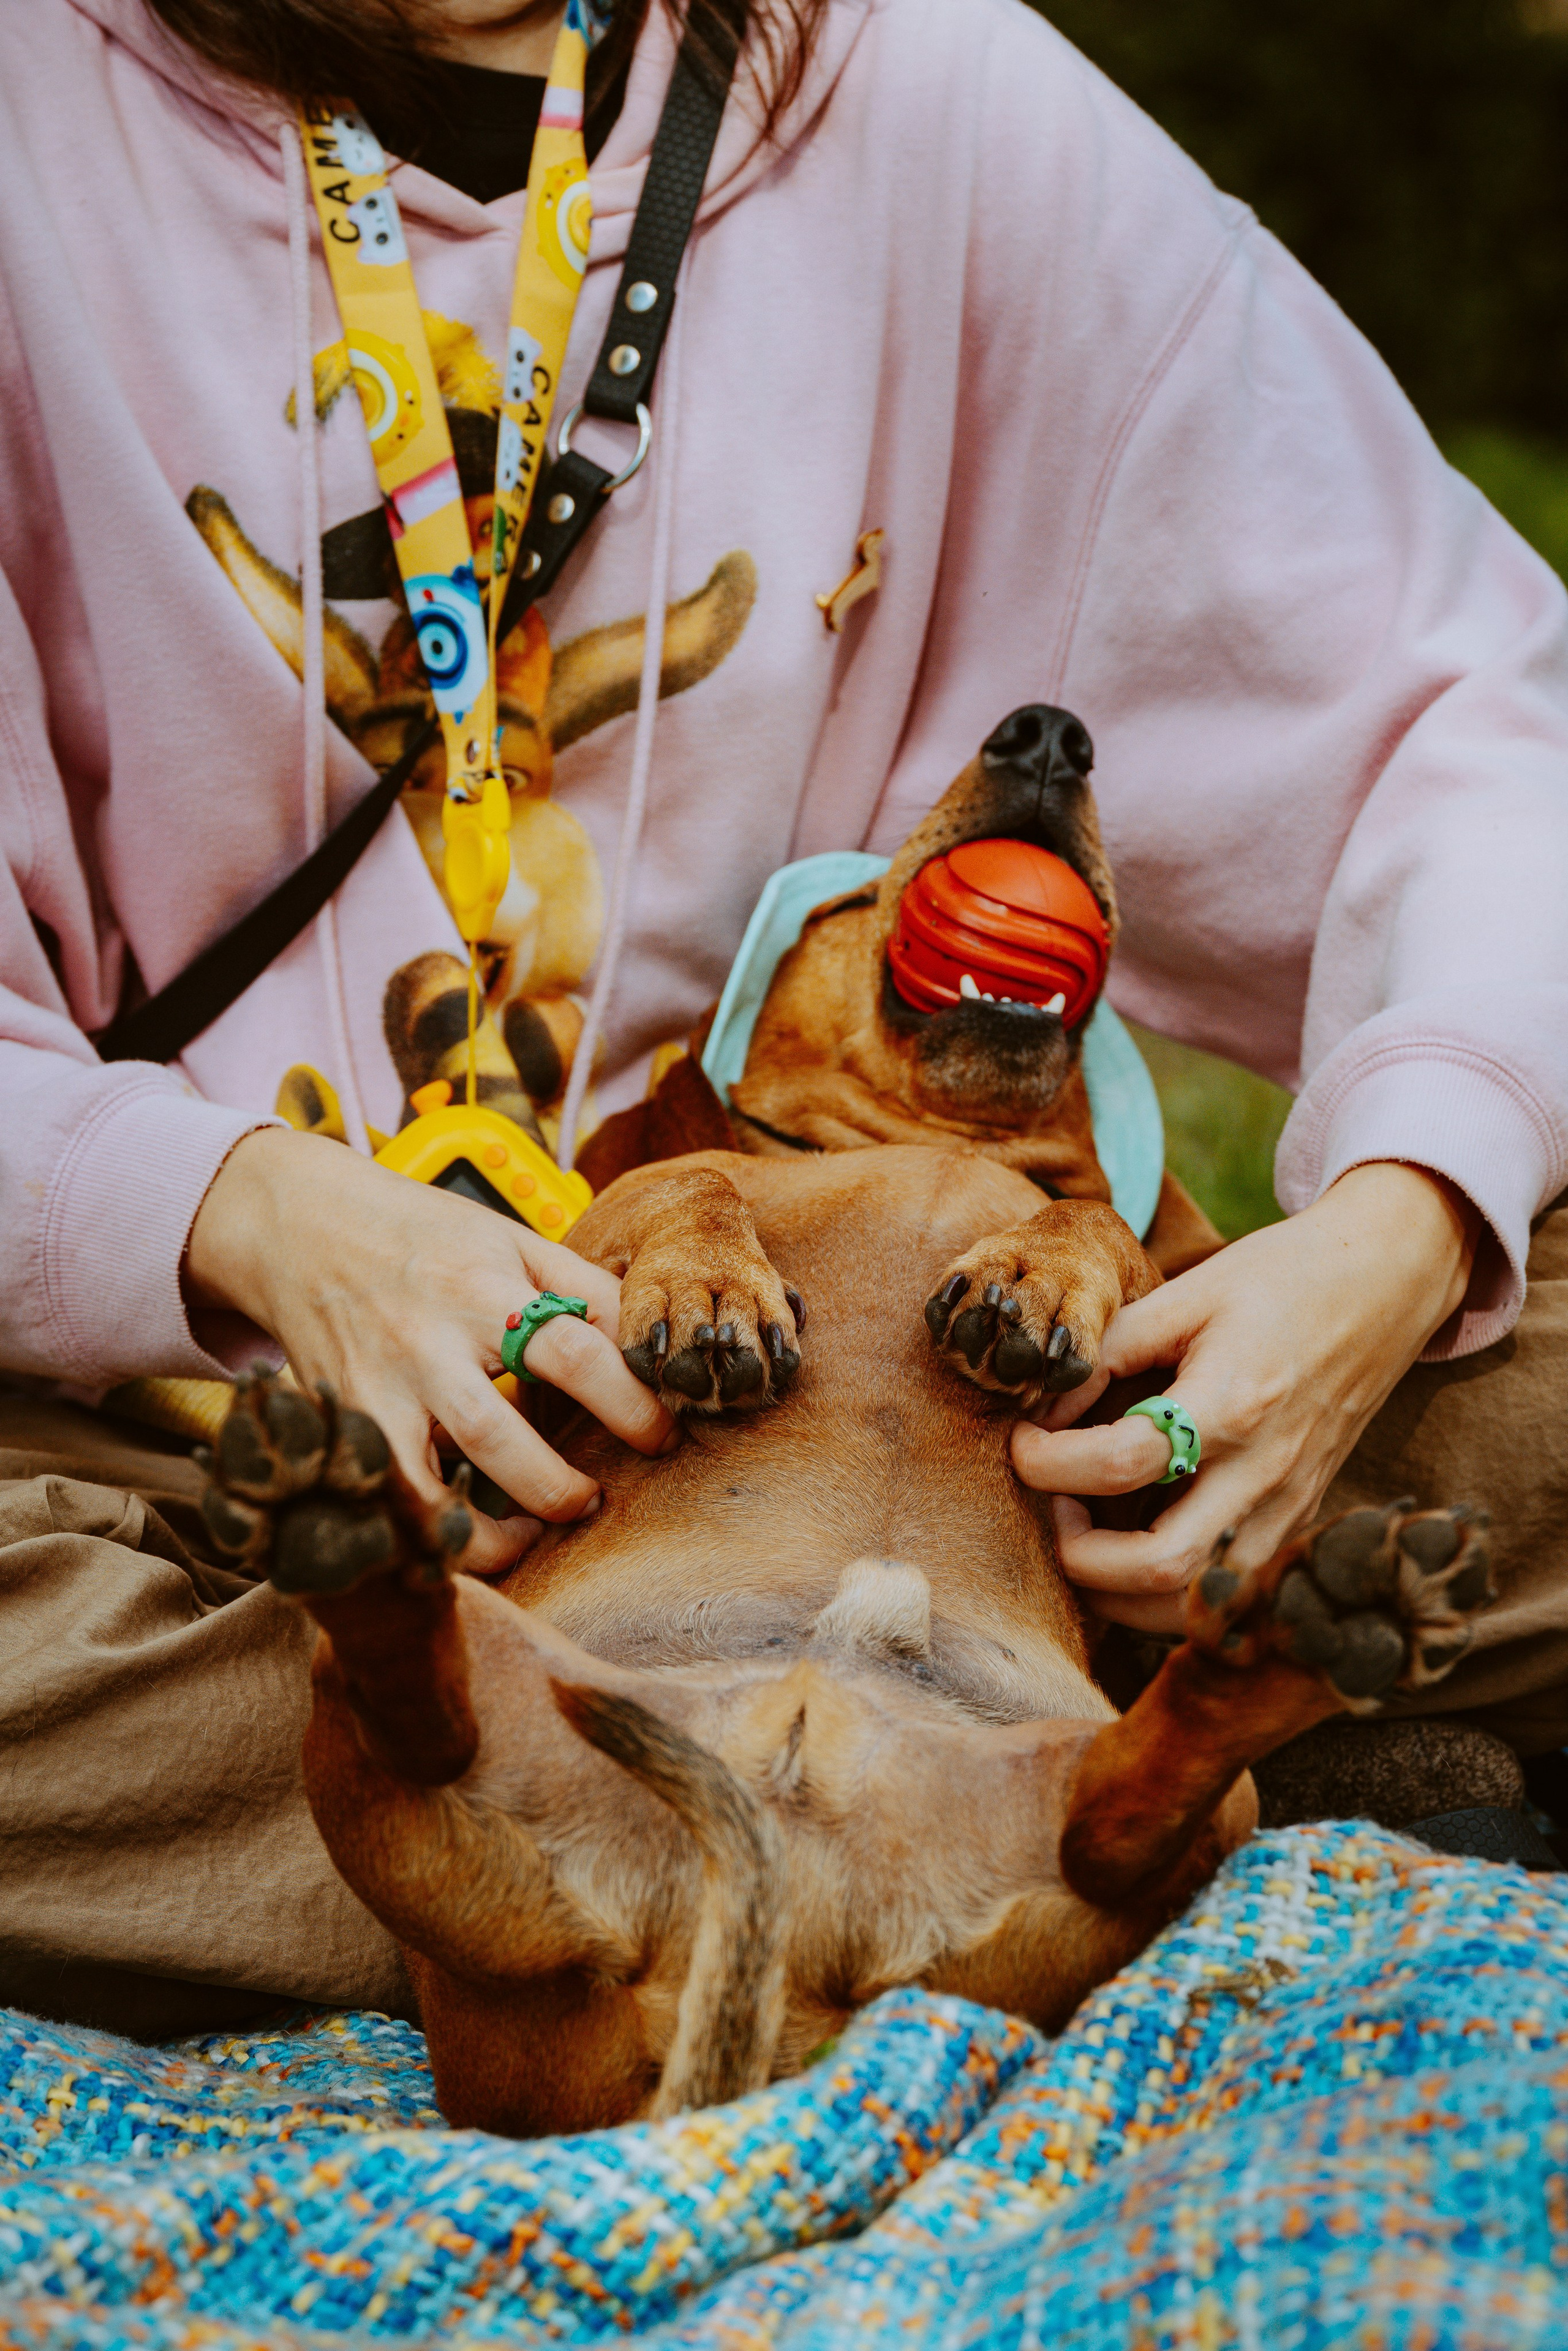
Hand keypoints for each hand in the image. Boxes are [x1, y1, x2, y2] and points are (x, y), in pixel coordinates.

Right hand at [185, 1127, 675, 1571]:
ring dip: (498, 1528)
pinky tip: (473, 1536)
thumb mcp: (509, 1237)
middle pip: (500, 1431)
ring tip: (540, 1529)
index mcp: (484, 1287)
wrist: (300, 1225)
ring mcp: (379, 1389)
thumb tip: (653, 1337)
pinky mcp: (347, 1423)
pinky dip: (432, 1532)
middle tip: (597, 1498)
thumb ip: (580, 1284)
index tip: (664, 1435)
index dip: (632, 1403)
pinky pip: (390, 1499)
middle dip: (560, 1485)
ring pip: (434, 1483)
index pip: (575, 1350)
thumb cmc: (423, 1233)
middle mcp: (428, 1341)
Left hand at [1011, 1163, 1479, 1634]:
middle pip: (1161, 1567)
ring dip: (1120, 1591)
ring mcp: (1289, 1506)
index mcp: (1233, 1401)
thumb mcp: (1187, 1293)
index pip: (1122, 1462)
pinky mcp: (1299, 1519)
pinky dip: (1165, 1590)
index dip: (1049, 1461)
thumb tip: (1041, 1409)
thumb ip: (1108, 1351)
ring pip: (1195, 1603)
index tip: (1023, 1440)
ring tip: (1088, 1530)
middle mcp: (1266, 1470)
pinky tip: (1133, 1543)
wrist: (1386, 1285)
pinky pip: (1225, 1589)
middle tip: (1054, 1504)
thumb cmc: (1282, 1278)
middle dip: (1080, 1556)